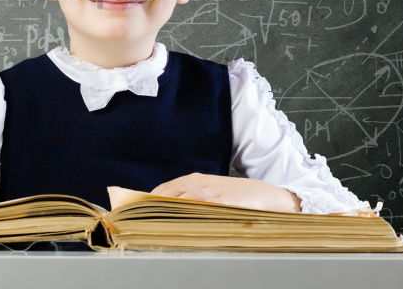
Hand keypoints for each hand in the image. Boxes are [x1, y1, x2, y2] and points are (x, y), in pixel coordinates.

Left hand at [149, 172, 302, 212]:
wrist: (269, 195)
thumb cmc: (238, 196)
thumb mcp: (212, 192)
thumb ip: (192, 199)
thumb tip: (167, 210)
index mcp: (196, 180)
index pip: (166, 188)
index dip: (148, 198)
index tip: (133, 208)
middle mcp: (202, 183)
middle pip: (170, 193)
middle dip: (152, 205)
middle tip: (136, 216)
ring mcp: (213, 192)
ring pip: (183, 200)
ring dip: (166, 210)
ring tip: (150, 221)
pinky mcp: (225, 202)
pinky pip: (203, 208)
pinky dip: (190, 214)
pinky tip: (179, 223)